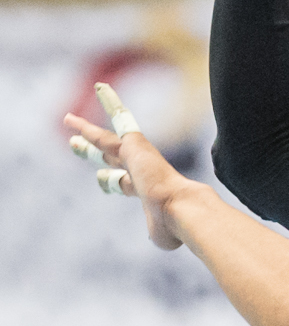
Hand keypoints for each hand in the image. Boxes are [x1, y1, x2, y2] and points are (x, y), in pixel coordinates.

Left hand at [64, 84, 192, 248]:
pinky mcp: (135, 143)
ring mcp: (137, 157)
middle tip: (74, 142)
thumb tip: (161, 238)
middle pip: (109, 157)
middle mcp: (140, 170)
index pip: (123, 181)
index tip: (102, 178)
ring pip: (105, 138)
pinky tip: (101, 87)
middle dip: (90, 151)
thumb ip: (156, 233)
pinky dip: (112, 101)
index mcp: (146, 191)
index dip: (112, 180)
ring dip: (86, 128)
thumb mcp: (161, 236)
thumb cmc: (175, 225)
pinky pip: (120, 117)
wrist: (182, 209)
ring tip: (68, 119)